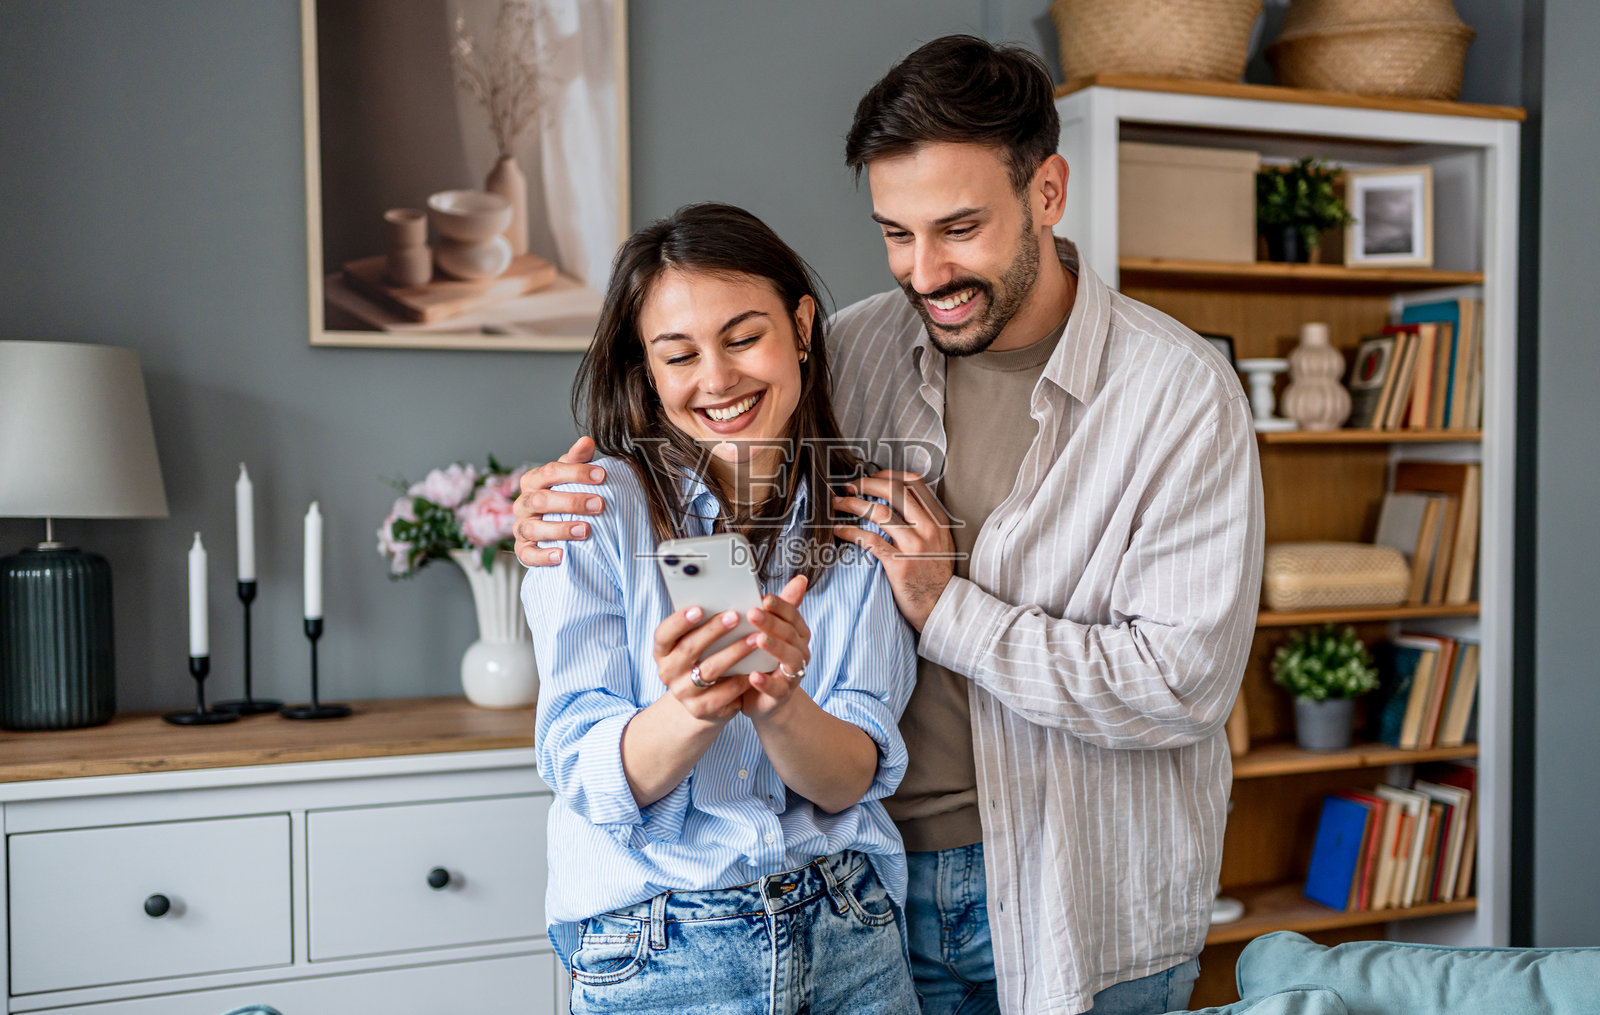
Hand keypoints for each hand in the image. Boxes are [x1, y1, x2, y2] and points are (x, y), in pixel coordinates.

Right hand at [513, 436, 606, 566]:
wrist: (551, 523)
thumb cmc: (563, 493)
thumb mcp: (570, 475)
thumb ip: (578, 459)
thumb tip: (587, 440)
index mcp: (533, 481)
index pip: (549, 472)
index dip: (575, 473)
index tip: (602, 475)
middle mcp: (523, 503)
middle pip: (541, 500)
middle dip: (571, 502)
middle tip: (599, 504)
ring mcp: (521, 527)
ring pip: (533, 528)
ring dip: (559, 529)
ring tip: (586, 531)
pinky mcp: (522, 549)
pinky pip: (527, 555)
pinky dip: (542, 556)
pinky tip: (562, 556)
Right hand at [652, 605, 754, 726]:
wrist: (701, 700)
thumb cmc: (702, 660)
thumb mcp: (695, 642)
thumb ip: (704, 623)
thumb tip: (722, 598)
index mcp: (662, 651)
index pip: (663, 634)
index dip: (679, 621)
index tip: (699, 608)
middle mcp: (668, 672)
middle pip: (689, 649)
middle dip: (714, 630)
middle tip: (736, 616)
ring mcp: (682, 693)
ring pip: (710, 670)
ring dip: (734, 652)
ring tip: (755, 638)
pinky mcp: (700, 709)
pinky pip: (723, 693)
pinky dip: (741, 679)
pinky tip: (756, 668)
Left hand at [740, 576, 811, 721]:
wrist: (763, 699)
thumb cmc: (765, 660)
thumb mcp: (773, 632)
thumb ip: (784, 607)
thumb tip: (801, 579)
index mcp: (797, 634)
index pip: (792, 616)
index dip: (780, 606)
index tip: (764, 597)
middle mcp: (799, 653)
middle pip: (790, 634)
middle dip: (772, 623)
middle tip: (753, 613)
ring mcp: (793, 675)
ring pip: (790, 659)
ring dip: (775, 648)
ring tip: (758, 640)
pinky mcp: (781, 695)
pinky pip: (777, 689)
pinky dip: (766, 682)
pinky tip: (754, 675)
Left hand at [832, 470, 954, 631]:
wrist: (942, 607)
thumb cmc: (935, 575)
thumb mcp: (940, 541)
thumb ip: (923, 520)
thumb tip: (896, 500)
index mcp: (938, 519)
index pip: (913, 482)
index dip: (888, 474)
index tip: (870, 476)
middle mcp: (929, 528)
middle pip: (894, 491)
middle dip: (866, 484)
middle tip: (847, 487)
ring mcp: (915, 546)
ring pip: (880, 513)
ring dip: (853, 504)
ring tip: (838, 504)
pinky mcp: (899, 564)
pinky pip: (870, 540)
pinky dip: (850, 532)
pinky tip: (838, 530)